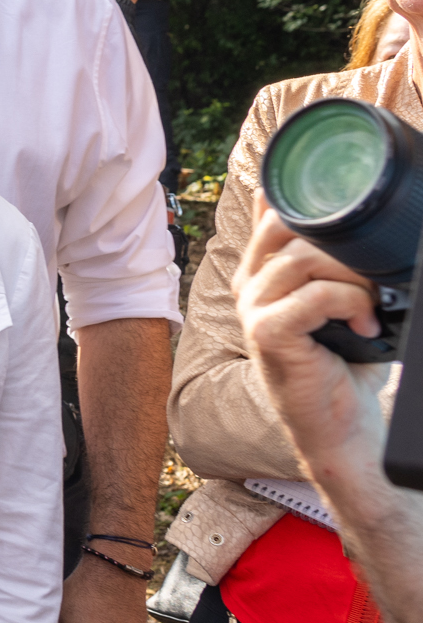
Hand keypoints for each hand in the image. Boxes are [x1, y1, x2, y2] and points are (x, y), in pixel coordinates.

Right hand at [237, 200, 383, 466]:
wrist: (339, 423)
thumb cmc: (344, 364)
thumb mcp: (342, 299)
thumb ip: (335, 260)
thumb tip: (361, 218)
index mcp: (262, 270)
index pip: (272, 209)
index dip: (304, 199)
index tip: (346, 207)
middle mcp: (250, 283)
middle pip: (288, 224)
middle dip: (342, 240)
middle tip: (373, 274)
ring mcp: (253, 307)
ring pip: (305, 258)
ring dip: (355, 277)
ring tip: (373, 305)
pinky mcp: (266, 332)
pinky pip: (315, 296)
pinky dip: (352, 305)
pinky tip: (365, 327)